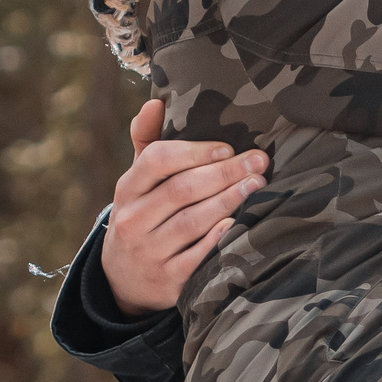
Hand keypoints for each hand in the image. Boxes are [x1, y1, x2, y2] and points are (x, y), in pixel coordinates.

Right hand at [99, 100, 265, 314]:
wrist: (123, 279)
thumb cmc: (142, 216)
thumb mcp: (137, 183)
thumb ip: (147, 143)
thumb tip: (156, 102)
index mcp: (127, 190)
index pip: (156, 160)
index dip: (195, 151)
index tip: (228, 147)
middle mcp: (133, 220)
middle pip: (181, 190)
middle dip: (224, 173)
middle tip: (258, 162)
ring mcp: (149, 251)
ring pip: (192, 221)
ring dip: (228, 200)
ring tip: (257, 185)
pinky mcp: (168, 279)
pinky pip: (195, 257)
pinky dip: (217, 238)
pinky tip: (238, 223)